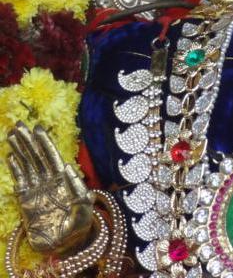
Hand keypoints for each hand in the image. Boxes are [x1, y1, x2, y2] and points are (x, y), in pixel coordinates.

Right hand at [7, 122, 93, 254]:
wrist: (65, 244)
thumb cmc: (79, 224)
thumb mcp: (85, 205)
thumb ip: (77, 187)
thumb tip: (66, 166)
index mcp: (63, 178)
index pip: (52, 156)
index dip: (45, 142)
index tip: (38, 128)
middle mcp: (49, 180)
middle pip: (37, 156)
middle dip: (29, 140)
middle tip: (19, 124)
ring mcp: (37, 189)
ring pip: (27, 164)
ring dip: (20, 149)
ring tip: (12, 134)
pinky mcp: (26, 201)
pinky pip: (20, 180)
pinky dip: (15, 168)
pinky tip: (11, 156)